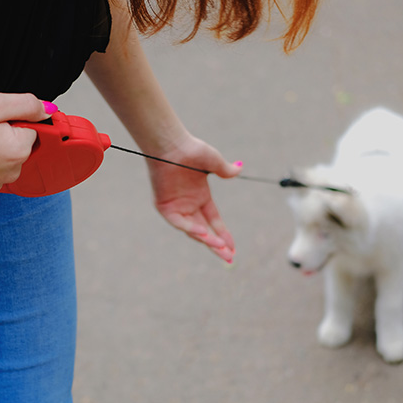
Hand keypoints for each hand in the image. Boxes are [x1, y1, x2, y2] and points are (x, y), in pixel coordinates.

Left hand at [146, 136, 242, 262]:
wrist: (171, 144)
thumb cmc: (190, 150)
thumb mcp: (213, 161)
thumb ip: (225, 170)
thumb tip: (239, 169)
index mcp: (200, 197)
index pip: (214, 222)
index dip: (223, 235)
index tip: (233, 247)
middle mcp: (189, 205)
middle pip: (205, 231)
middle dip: (217, 246)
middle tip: (229, 259)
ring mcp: (176, 207)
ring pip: (193, 230)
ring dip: (206, 240)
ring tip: (220, 248)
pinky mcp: (164, 206)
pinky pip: (178, 222)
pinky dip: (189, 228)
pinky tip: (202, 233)